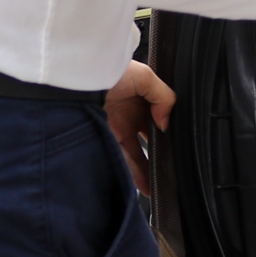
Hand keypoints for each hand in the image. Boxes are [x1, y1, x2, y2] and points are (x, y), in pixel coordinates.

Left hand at [105, 59, 175, 195]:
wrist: (76, 79)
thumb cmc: (107, 70)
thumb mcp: (144, 76)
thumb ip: (164, 97)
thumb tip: (166, 123)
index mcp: (138, 99)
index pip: (157, 119)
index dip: (168, 131)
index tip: (179, 145)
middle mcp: (126, 116)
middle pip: (147, 141)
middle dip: (158, 155)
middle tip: (170, 169)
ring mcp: (114, 130)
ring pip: (135, 155)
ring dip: (146, 170)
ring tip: (158, 186)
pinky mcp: (102, 142)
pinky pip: (121, 161)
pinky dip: (132, 174)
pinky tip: (144, 184)